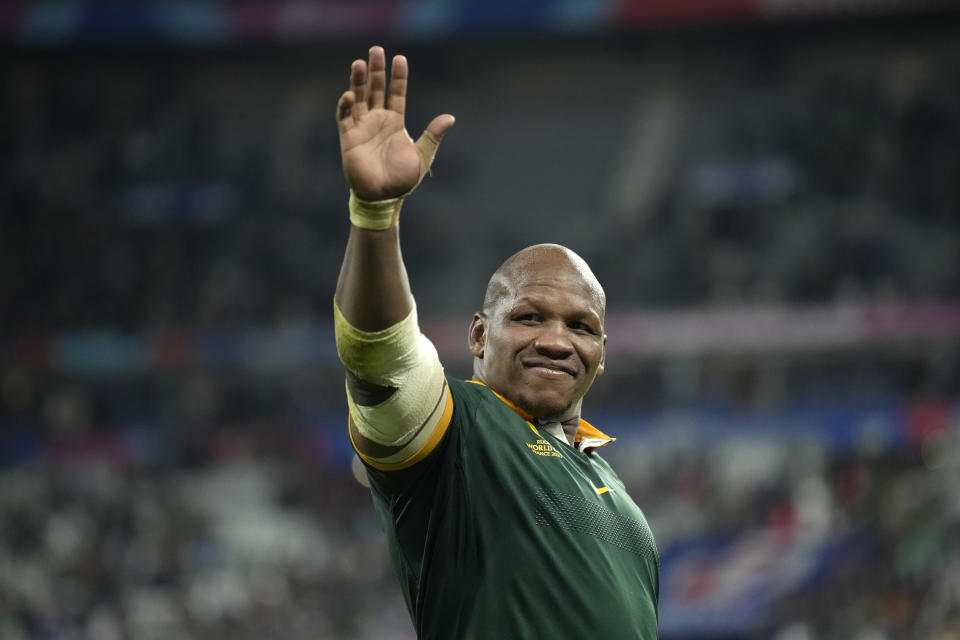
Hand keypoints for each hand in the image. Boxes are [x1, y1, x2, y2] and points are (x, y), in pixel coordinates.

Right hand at [337, 46, 454, 200]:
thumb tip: (450, 118)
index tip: (400, 58)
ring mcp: (362, 128)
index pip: (396, 94)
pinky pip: (345, 118)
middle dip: (376, 70)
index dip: (398, 77)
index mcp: (395, 123)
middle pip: (375, 89)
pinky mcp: (348, 138)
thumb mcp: (422, 155)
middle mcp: (377, 121)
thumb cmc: (403, 179)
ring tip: (360, 63)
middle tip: (376, 50)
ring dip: (358, 81)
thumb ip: (432, 135)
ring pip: (359, 98)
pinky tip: (350, 94)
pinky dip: (345, 105)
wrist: (384, 197)